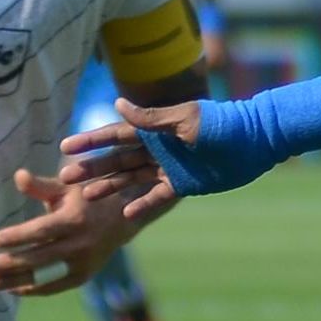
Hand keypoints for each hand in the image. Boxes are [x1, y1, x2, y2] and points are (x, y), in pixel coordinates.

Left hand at [0, 163, 143, 297]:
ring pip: (45, 276)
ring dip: (16, 281)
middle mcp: (80, 244)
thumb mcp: (66, 188)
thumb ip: (41, 186)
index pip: (42, 231)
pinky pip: (56, 287)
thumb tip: (18, 176)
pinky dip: (34, 289)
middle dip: (11, 263)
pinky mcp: (84, 276)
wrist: (123, 219)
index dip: (18, 237)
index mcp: (74, 219)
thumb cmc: (87, 199)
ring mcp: (83, 263)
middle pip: (40, 257)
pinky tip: (13, 289)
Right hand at [61, 92, 277, 210]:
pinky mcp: (182, 185)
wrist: (255, 142)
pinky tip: (125, 215)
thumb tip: (117, 105)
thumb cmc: (222, 125)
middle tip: (65, 178)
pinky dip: (141, 205)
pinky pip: (156, 197)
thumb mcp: (185, 120)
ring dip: (109, 186)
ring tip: (85, 197)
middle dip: (92, 167)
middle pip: (117, 159)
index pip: (115, 134)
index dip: (90, 141)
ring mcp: (167, 168)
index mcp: (155, 129)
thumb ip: (151, 119)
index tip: (64, 147)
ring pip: (130, 178)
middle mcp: (156, 148)